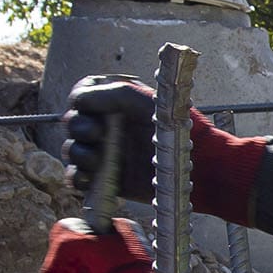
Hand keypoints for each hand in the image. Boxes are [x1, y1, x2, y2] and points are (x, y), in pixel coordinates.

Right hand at [62, 75, 272, 210]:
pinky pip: (78, 178)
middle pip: (73, 123)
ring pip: (73, 150)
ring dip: (78, 153)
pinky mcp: (109, 180)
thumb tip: (77, 100)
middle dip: (78, 127)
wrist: (198, 166)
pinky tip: (88, 177)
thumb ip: (108, 93)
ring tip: (97, 159)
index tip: (81, 105)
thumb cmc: (176, 127)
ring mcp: (108, 154)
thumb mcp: (141, 99)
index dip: (78, 100)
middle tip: (98, 134)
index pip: (83, 96)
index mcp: (117, 104)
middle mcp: (110, 127)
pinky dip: (76, 177)